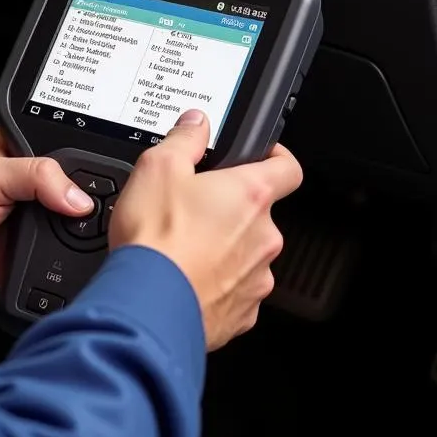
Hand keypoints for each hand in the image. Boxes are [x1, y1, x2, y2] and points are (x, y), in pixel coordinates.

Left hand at [0, 130, 93, 305]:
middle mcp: (28, 186)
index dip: (85, 170)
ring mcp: (28, 222)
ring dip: (74, 239)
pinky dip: (62, 264)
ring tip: (71, 240)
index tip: (96, 190)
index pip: (67, 155)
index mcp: (20, 153)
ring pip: (70, 230)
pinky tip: (61, 262)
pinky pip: (56, 260)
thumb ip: (36, 176)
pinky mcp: (26, 256)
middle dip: (83, 209)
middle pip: (74, 194)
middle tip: (85, 220)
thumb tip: (79, 198)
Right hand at [110, 109, 301, 350]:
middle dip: (230, 209)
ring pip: (247, 253)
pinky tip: (185, 277)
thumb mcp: (158, 168)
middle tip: (192, 208)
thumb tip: (197, 123)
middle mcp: (264, 237)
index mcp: (250, 195)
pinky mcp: (242, 313)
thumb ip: (185, 139)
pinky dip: (215, 283)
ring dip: (223, 248)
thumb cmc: (156, 240)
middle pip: (259, 213)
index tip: (260, 157)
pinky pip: (235, 290)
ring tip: (182, 247)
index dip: (275, 157)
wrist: (148, 308)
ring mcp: (257, 278)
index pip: (288, 168)